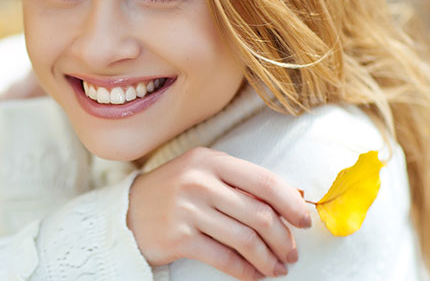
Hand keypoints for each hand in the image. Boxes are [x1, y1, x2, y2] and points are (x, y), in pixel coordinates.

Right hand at [127, 147, 311, 279]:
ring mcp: (187, 209)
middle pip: (259, 214)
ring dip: (268, 258)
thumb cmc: (172, 194)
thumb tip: (291, 200)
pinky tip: (254, 275)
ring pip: (245, 239)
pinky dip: (245, 271)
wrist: (125, 213)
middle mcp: (199, 182)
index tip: (304, 220)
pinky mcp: (179, 237)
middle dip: (283, 239)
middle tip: (291, 253)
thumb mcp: (202, 175)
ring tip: (276, 268)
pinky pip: (224, 258)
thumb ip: (239, 183)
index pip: (264, 181)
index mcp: (210, 161)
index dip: (291, 203)